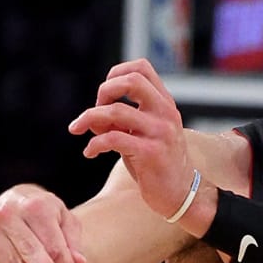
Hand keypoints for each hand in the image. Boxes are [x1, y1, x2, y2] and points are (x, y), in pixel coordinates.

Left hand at [70, 61, 197, 220]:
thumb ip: (122, 120)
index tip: (105, 95)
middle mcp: (165, 113)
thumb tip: (91, 118)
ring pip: (116, 111)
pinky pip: (113, 139)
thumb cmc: (157, 163)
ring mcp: (160, 132)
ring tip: (83, 130)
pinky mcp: (151, 153)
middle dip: (104, 91)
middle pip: (132, 81)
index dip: (116, 74)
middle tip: (96, 110)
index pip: (142, 68)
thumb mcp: (144, 134)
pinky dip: (94, 144)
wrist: (180, 194)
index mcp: (164, 104)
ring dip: (90, 118)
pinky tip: (90, 152)